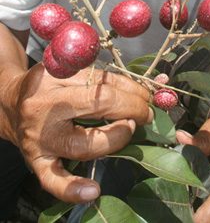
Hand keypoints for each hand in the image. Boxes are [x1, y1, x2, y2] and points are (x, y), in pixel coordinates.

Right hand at [3, 63, 152, 204]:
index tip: (145, 96)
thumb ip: (101, 77)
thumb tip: (142, 91)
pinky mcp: (36, 161)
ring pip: (82, 144)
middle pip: (97, 105)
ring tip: (128, 131)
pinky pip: (53, 180)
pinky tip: (93, 190)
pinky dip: (73, 188)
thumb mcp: (68, 70)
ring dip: (115, 139)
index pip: (102, 83)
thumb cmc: (47, 86)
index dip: (131, 91)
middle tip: (144, 113)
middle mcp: (45, 107)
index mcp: (54, 79)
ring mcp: (40, 137)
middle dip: (130, 109)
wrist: (11, 103)